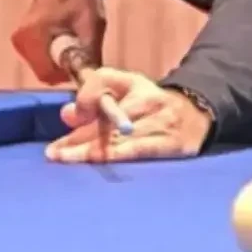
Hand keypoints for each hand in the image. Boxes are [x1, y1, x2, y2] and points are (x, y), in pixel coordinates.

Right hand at [11, 0, 105, 84]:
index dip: (67, 73)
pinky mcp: (21, 41)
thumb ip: (89, 52)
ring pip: (42, 68)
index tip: (81, 64)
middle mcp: (21, 40)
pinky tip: (62, 42)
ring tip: (71, 43)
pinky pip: (39, 60)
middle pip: (44, 72)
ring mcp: (19, 41)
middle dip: (64, 68)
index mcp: (34, 33)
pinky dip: (52, 57)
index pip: (47, 72)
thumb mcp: (91, 24)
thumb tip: (91, 77)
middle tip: (79, 54)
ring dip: (59, 63)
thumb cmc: (79, 0)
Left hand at [45, 67, 213, 162]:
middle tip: (54, 154)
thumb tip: (68, 115)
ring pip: (121, 139)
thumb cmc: (152, 103)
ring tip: (66, 160)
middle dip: (78, 138)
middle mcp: (150, 103)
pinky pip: (138, 154)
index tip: (65, 122)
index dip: (83, 106)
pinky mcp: (173, 146)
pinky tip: (98, 165)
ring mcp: (162, 126)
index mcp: (138, 86)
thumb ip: (95, 94)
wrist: (198, 115)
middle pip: (109, 120)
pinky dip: (116, 159)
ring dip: (90, 152)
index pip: (104, 91)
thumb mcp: (127, 87)